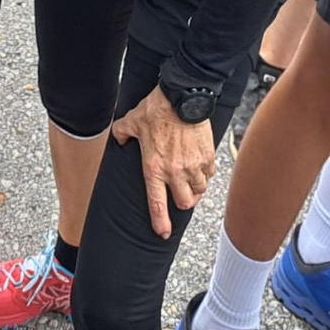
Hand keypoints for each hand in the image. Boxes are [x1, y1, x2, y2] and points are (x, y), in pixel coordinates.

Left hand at [111, 86, 215, 239]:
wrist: (182, 96)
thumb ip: (123, 132)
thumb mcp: (132, 120)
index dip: (160, 222)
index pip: (157, 203)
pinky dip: (206, 173)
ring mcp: (193, 166)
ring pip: (199, 191)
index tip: (163, 233)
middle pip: (184, 203)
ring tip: (191, 180)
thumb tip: (119, 137)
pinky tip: (200, 165)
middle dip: (183, 203)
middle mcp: (175, 171)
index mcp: (154, 167)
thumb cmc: (157, 109)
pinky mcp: (207, 157)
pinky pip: (209, 174)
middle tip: (181, 195)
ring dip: (195, 188)